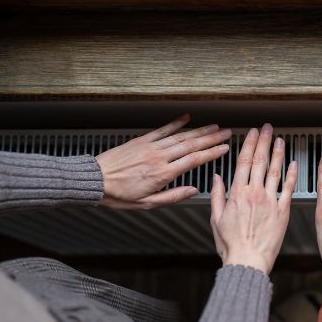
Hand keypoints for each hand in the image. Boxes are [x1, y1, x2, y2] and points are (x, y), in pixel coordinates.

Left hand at [95, 114, 230, 209]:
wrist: (95, 181)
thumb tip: (193, 191)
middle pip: (191, 145)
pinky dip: (176, 123)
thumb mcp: (146, 204)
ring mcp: (150, 147)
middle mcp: (159, 157)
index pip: (193, 161)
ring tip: (213, 126)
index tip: (225, 149)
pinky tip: (186, 118)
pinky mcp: (141, 141)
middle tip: (226, 133)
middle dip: (211, 138)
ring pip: (180, 136)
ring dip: (199, 130)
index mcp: (162, 174)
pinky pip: (162, 130)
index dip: (212, 153)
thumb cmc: (118, 195)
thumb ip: (172, 196)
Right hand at [210, 124, 297, 273]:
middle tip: (267, 129)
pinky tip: (293, 164)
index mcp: (237, 194)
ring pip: (275, 171)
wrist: (248, 261)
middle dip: (264, 142)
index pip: (244, 162)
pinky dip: (291, 174)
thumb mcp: (216, 219)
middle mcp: (254, 194)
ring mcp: (270, 201)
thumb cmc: (232, 245)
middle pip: (260, 161)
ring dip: (278, 153)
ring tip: (280, 140)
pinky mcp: (282, 211)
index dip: (249, 145)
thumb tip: (216, 179)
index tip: (252, 134)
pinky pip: (288, 189)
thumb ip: (217, 196)